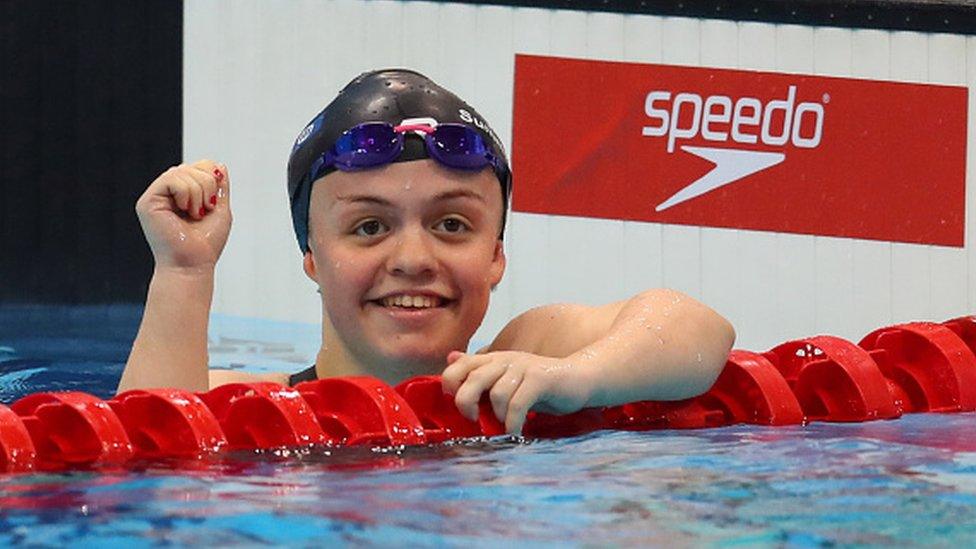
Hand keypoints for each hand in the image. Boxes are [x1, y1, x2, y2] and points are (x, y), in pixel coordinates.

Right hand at [135, 159, 231, 270]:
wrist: (192, 264)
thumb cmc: (206, 244)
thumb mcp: (220, 210)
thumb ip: (219, 187)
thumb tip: (219, 165)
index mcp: (183, 194)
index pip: (199, 166)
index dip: (211, 176)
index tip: (213, 202)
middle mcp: (167, 193)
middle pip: (192, 166)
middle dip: (206, 185)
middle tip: (204, 211)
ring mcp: (156, 196)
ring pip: (181, 171)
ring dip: (198, 193)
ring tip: (194, 214)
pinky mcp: (147, 202)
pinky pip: (171, 179)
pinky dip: (185, 193)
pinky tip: (184, 211)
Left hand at [441, 350, 593, 433]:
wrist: (580, 378)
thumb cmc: (540, 385)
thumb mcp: (506, 379)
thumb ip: (480, 373)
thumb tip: (451, 359)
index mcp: (493, 360)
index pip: (458, 365)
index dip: (450, 384)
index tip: (457, 404)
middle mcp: (504, 360)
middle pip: (472, 378)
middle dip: (467, 402)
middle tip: (474, 419)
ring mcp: (522, 368)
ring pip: (497, 393)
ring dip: (497, 416)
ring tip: (504, 424)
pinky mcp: (540, 379)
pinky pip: (518, 403)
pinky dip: (513, 422)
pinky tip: (516, 431)